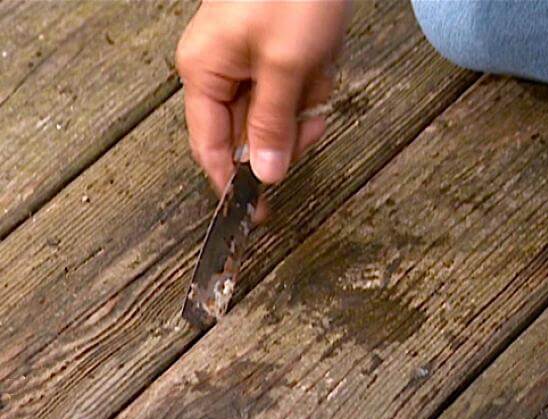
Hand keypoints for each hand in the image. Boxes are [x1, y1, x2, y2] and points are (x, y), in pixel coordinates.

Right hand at [176, 0, 351, 220]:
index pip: (210, 147)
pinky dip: (314, 85)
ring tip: (317, 69)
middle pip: (251, 133)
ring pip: (278, 115)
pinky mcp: (276, 54)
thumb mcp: (284, 65)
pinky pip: (295, 92)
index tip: (254, 214)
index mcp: (204, 72)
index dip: (233, 183)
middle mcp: (220, 70)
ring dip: (305, 106)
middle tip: (308, 116)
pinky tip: (322, 59)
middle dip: (287, 131)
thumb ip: (271, 125)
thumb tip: (265, 175)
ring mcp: (250, 62)